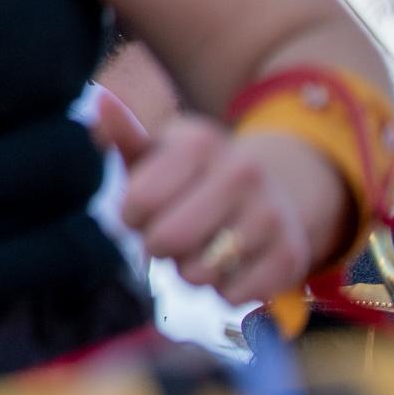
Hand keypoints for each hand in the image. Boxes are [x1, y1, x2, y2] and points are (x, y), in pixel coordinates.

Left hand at [94, 95, 341, 304]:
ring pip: (199, 272)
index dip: (130, 217)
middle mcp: (243, 171)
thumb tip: (101, 99)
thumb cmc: (190, 179)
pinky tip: (228, 266)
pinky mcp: (291, 254)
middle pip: (167, 239)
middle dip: (156, 246)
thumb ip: (123, 135)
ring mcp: (271, 213)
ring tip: (199, 248)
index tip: (140, 211)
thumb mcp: (156, 154)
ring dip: (188, 270)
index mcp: (200, 141)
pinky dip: (221, 291)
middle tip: (166, 236)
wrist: (268, 196)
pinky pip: (233, 295)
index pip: (138, 201)